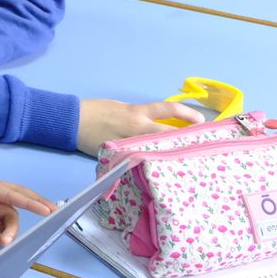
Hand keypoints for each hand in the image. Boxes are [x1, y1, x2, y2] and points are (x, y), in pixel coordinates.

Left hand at [0, 170, 55, 247]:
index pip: (9, 193)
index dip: (28, 202)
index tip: (45, 211)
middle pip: (17, 197)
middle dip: (35, 205)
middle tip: (53, 216)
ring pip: (9, 213)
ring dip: (12, 228)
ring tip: (6, 243)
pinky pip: (0, 220)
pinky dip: (4, 230)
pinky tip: (2, 240)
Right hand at [77, 99, 203, 155]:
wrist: (72, 121)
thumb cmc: (95, 111)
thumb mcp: (121, 107)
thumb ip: (139, 115)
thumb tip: (155, 123)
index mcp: (138, 112)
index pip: (169, 110)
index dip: (188, 114)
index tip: (201, 120)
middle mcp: (138, 128)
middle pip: (170, 135)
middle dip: (188, 140)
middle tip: (204, 146)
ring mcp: (131, 144)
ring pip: (159, 150)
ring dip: (174, 155)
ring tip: (189, 162)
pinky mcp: (122, 156)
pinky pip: (142, 160)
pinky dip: (152, 164)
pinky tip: (162, 170)